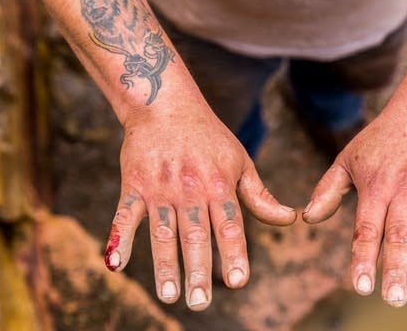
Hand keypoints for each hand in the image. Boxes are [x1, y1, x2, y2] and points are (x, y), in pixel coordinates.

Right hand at [103, 102, 295, 309]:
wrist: (165, 104)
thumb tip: (291, 220)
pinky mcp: (134, 183)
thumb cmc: (209, 137)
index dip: (234, 253)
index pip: (230, 224)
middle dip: (198, 270)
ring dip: (165, 264)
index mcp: (219, 184)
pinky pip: (125, 214)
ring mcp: (160, 187)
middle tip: (199, 303)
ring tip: (170, 295)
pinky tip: (116, 265)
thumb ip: (260, 196)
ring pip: (163, 231)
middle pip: (195, 234)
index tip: (238, 281)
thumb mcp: (240, 162)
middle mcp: (191, 188)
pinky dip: (120, 238)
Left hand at [303, 103, 406, 306]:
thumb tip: (307, 218)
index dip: (363, 258)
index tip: (361, 288)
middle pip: (399, 234)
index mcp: (375, 188)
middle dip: (397, 268)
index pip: (367, 229)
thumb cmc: (381, 140)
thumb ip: (328, 190)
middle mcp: (404, 191)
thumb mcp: (348, 159)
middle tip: (394, 299)